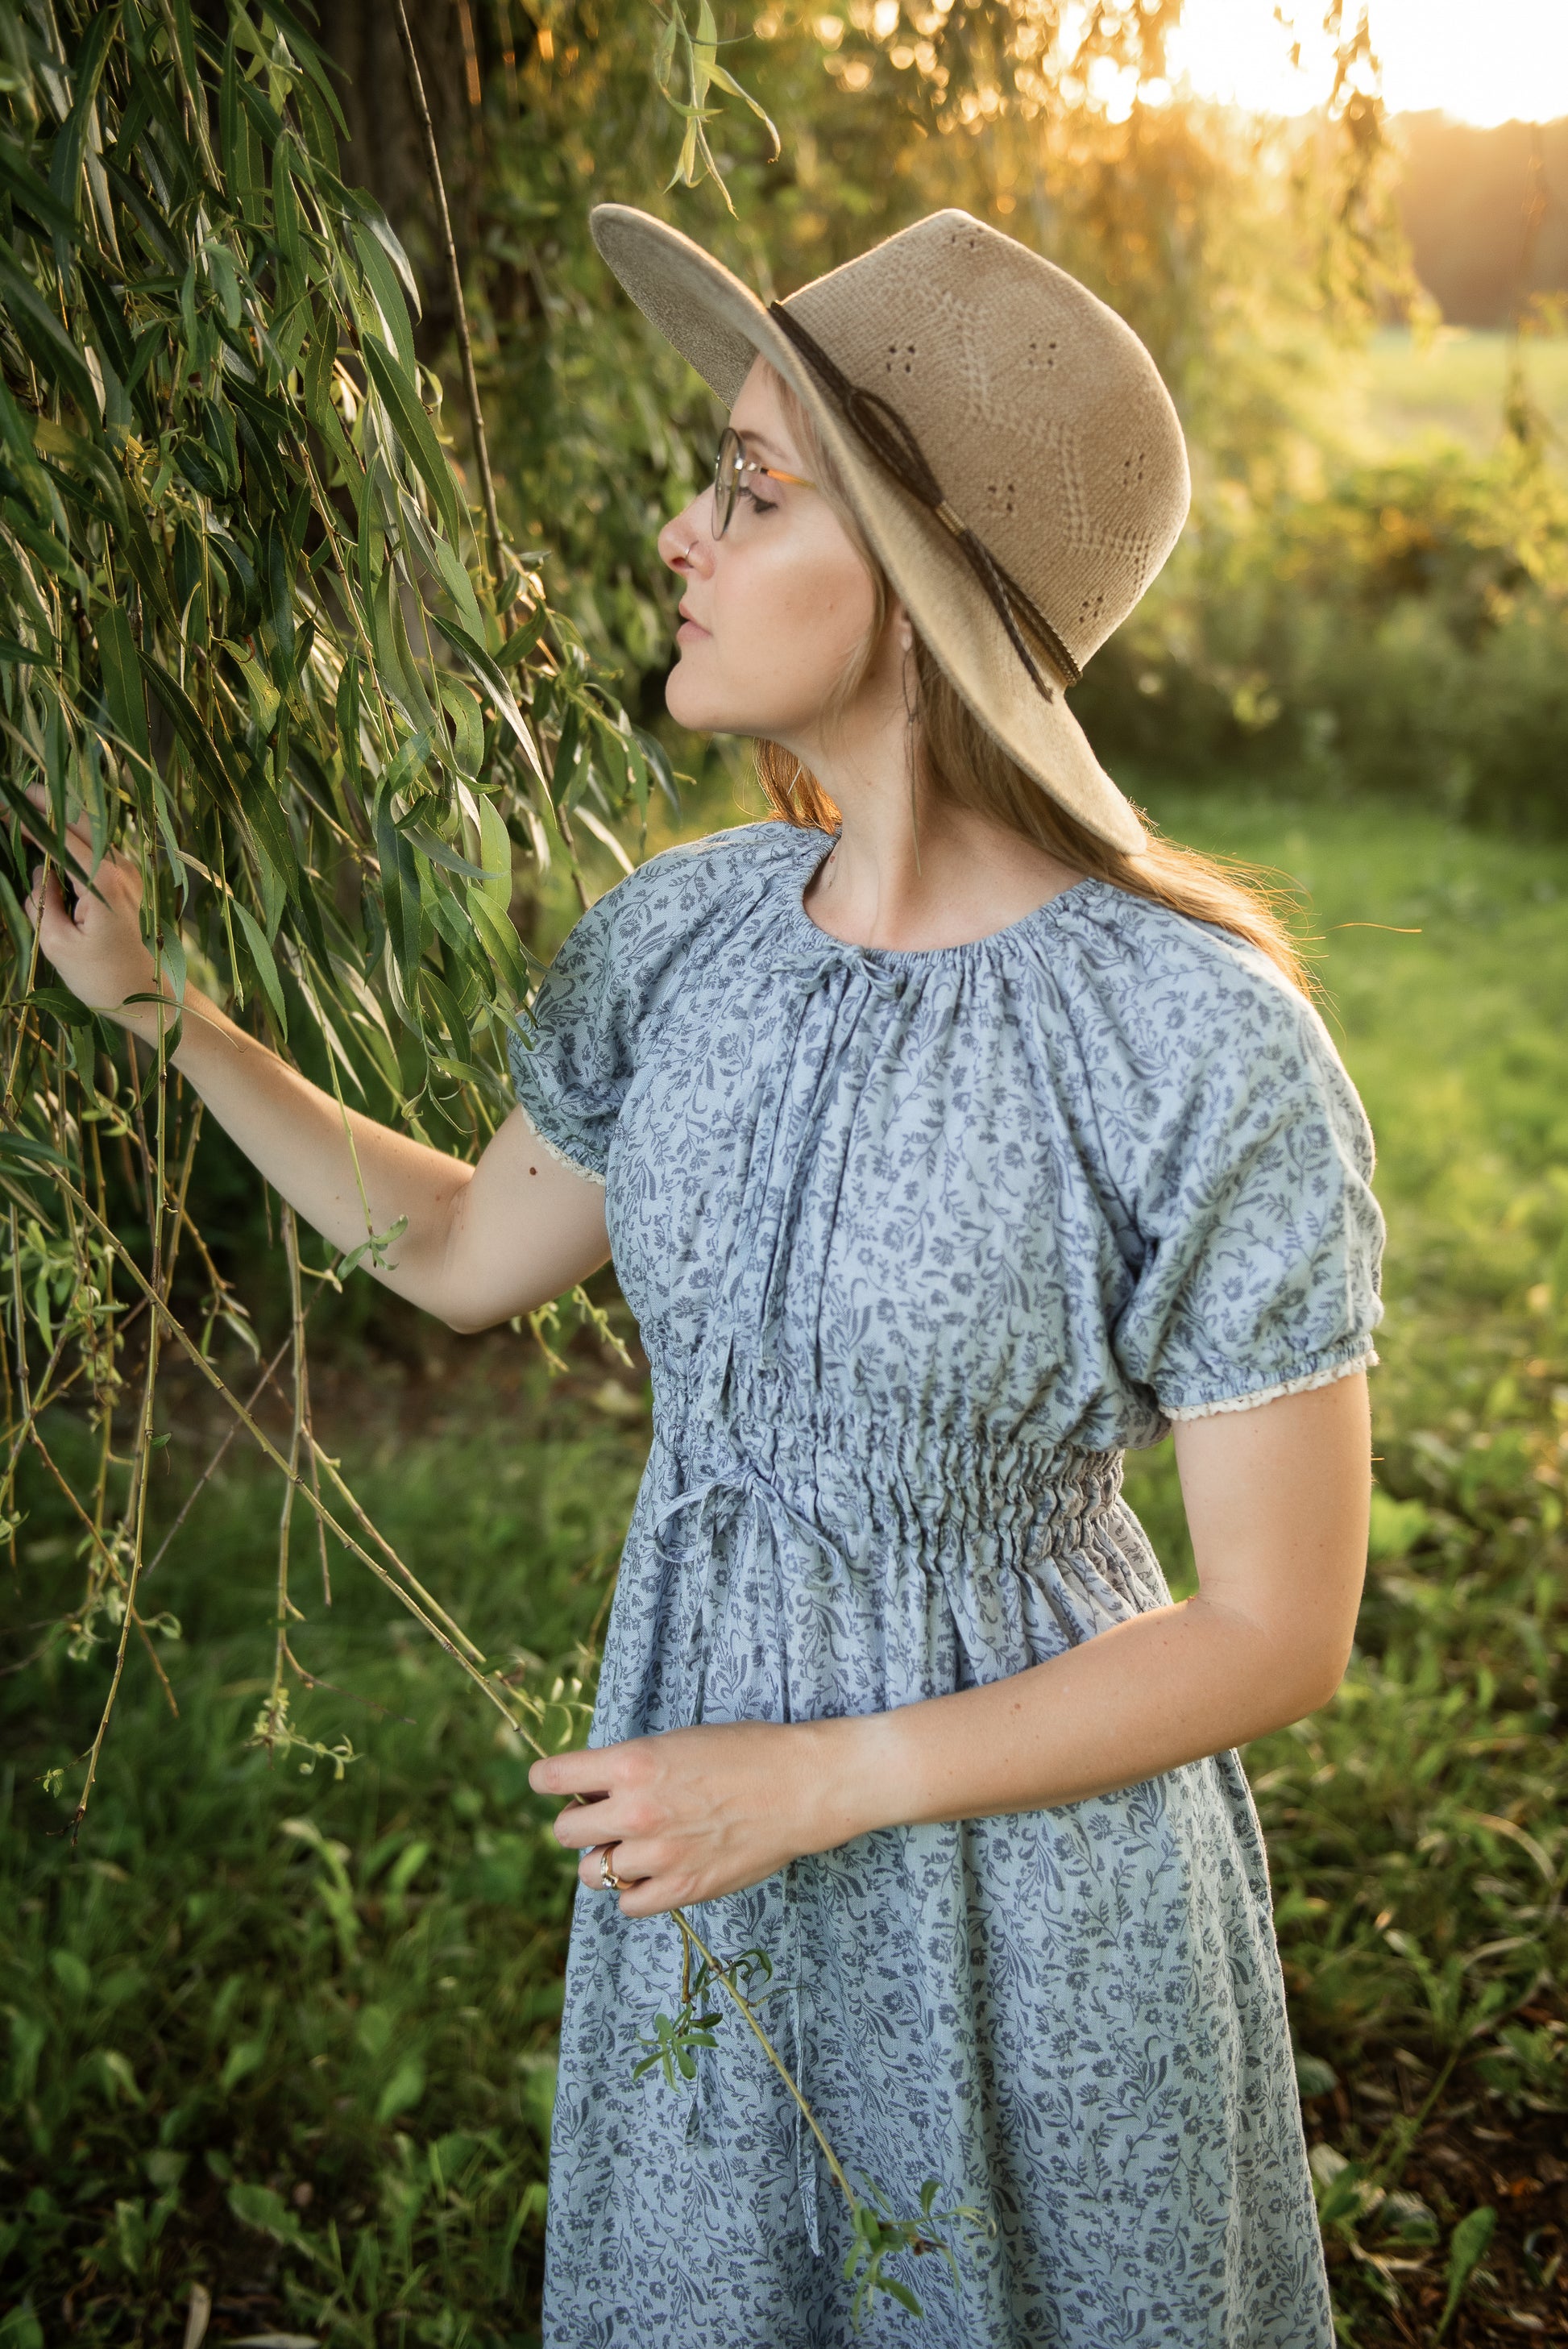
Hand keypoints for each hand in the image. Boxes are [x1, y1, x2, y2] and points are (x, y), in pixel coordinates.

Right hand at [20, 789, 157, 1020]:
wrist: (150, 999)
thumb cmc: (101, 978)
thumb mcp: (56, 943)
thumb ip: (42, 900)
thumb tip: (40, 869)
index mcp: (102, 880)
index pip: (60, 835)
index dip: (30, 819)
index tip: (5, 809)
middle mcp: (122, 869)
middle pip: (81, 821)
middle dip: (48, 805)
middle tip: (17, 796)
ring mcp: (131, 874)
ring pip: (93, 833)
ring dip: (63, 821)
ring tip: (30, 815)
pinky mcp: (132, 883)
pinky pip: (100, 851)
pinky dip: (76, 840)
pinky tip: (55, 844)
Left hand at [529, 1718, 856, 1919]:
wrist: (800, 1786)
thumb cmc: (744, 1752)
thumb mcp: (676, 1741)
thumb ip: (630, 1766)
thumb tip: (591, 1789)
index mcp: (632, 1763)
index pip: (552, 1778)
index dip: (547, 1780)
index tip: (553, 1784)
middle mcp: (636, 1811)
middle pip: (565, 1832)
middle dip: (579, 1823)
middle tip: (604, 1817)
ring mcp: (658, 1856)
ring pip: (593, 1873)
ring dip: (607, 1860)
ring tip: (635, 1847)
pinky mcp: (683, 1889)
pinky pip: (628, 1905)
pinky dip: (634, 1892)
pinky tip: (655, 1872)